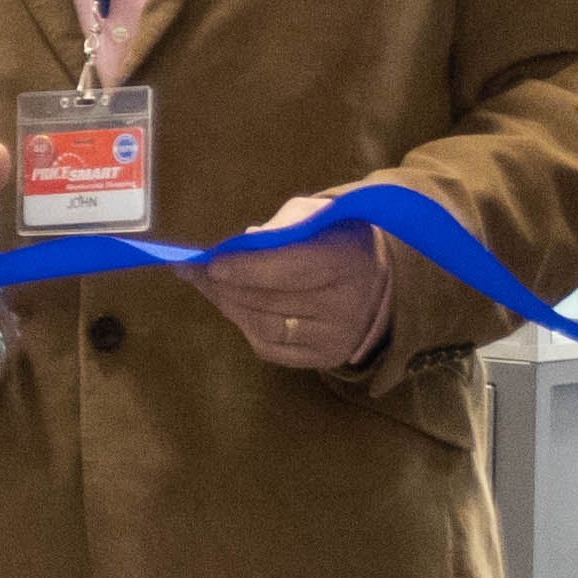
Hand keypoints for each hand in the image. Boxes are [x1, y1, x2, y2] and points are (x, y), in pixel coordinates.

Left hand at [192, 182, 396, 379]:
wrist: (383, 284)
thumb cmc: (340, 240)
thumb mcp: (320, 218)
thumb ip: (283, 227)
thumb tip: (240, 245)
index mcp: (347, 263)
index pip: (289, 269)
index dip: (246, 268)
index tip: (210, 263)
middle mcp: (345, 308)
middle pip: (268, 302)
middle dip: (224, 286)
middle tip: (193, 271)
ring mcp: (335, 339)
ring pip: (264, 327)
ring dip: (227, 305)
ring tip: (207, 286)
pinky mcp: (324, 359)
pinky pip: (269, 348)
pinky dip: (244, 325)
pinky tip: (233, 306)